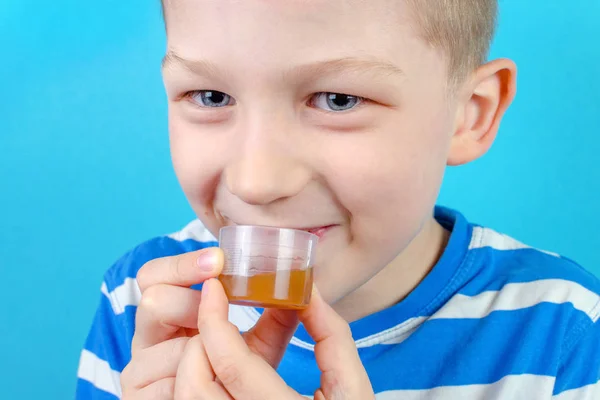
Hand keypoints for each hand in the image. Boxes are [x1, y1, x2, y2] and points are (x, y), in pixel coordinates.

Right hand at [121, 247, 300, 398]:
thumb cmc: (241, 381)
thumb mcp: (259, 344)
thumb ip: (276, 317)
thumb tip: (306, 288)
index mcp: (169, 315)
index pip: (153, 274)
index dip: (183, 264)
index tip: (220, 261)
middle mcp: (146, 339)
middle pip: (152, 300)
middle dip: (192, 302)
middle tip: (221, 305)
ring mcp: (136, 371)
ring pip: (167, 345)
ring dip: (202, 351)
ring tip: (221, 361)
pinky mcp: (135, 396)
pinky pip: (166, 385)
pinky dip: (196, 383)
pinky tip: (214, 386)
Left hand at [175, 278, 374, 399]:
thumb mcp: (353, 388)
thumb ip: (332, 336)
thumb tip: (308, 292)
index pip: (231, 363)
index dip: (215, 317)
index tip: (214, 286)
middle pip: (194, 383)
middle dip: (200, 340)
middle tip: (218, 319)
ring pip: (188, 398)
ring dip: (195, 363)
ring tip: (221, 345)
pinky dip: (200, 382)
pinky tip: (222, 370)